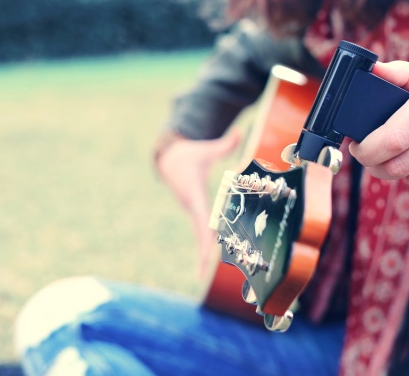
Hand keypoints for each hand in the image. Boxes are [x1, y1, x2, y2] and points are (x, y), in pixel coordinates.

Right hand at [157, 130, 241, 275]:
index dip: (205, 235)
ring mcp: (192, 210)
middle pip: (200, 233)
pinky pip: (201, 230)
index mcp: (194, 195)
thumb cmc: (188, 155)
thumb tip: (240, 132)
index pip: (202, 218)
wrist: (168, 159)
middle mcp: (192, 206)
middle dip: (202, 254)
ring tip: (203, 274)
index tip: (207, 251)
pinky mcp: (194, 211)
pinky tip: (209, 259)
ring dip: (203, 253)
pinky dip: (205, 244)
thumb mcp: (205, 149)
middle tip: (202, 275)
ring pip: (200, 235)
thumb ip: (224, 144)